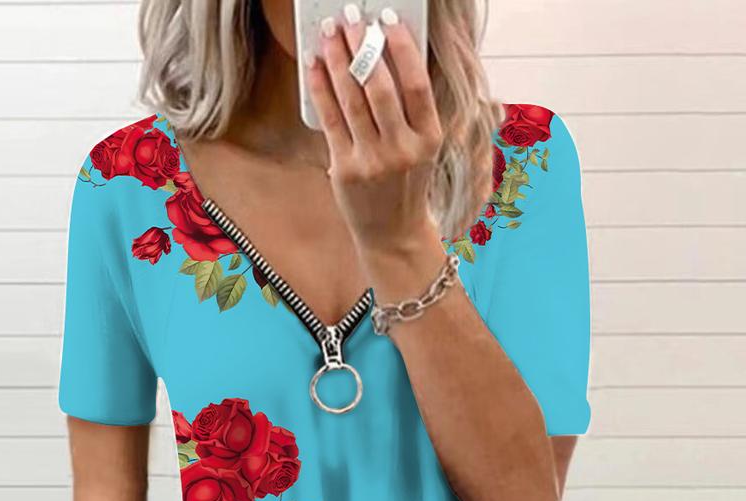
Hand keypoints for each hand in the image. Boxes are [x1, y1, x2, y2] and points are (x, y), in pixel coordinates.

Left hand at [306, 7, 443, 263]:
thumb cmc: (406, 182)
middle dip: (362, 46)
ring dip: (338, 61)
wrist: (393, 233)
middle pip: (380, 87)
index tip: (386, 19)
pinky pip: (330, 120)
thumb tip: (384, 56)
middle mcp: (403, 150)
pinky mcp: (345, 170)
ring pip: (352, 100)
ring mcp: (373, 162)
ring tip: (329, 33)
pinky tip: (315, 66)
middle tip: (350, 17)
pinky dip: (321, 89)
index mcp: (430, 139)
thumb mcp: (422, 148)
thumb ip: (410, 110)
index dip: (401, 47)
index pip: (417, 84)